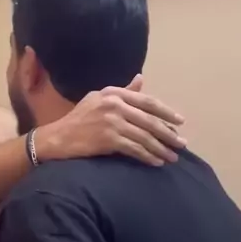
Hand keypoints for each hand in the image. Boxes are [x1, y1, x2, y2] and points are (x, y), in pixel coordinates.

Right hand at [36, 75, 185, 166]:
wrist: (58, 138)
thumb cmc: (78, 119)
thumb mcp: (98, 99)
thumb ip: (122, 92)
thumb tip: (141, 79)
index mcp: (114, 93)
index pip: (147, 101)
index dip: (166, 112)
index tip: (180, 122)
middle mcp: (114, 105)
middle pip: (150, 120)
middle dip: (168, 134)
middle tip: (182, 144)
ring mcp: (112, 122)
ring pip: (144, 136)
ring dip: (161, 148)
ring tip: (173, 157)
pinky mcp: (108, 139)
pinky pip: (135, 149)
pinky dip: (148, 156)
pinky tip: (156, 162)